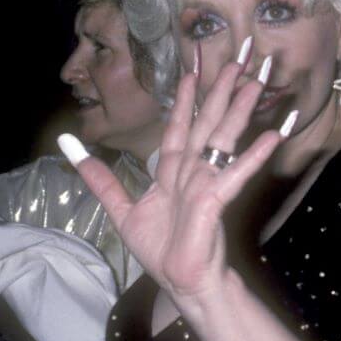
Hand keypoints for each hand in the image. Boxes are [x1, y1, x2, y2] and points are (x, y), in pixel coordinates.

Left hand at [60, 50, 292, 304]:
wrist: (181, 282)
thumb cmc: (161, 250)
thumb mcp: (121, 210)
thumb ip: (100, 179)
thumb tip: (67, 146)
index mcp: (172, 172)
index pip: (179, 127)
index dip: (185, 99)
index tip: (192, 71)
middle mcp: (192, 171)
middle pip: (207, 122)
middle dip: (220, 89)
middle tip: (237, 58)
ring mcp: (207, 183)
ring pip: (223, 137)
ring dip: (240, 108)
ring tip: (256, 81)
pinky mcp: (216, 200)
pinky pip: (236, 173)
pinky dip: (253, 155)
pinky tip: (272, 135)